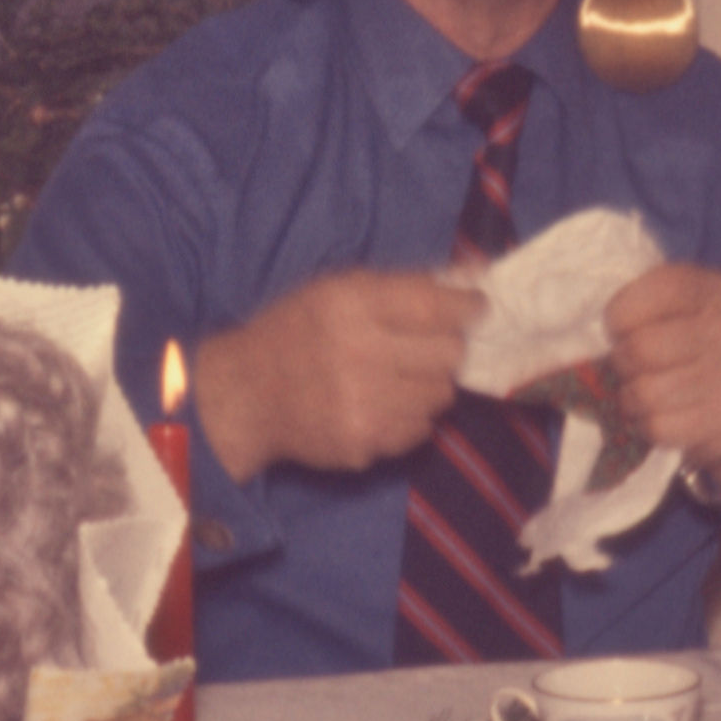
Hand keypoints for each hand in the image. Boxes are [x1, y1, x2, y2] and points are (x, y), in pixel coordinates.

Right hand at [192, 271, 480, 481]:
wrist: (245, 396)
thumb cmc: (295, 331)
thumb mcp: (335, 289)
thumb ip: (402, 284)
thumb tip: (474, 277)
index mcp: (350, 305)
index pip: (433, 306)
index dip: (465, 307)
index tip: (475, 307)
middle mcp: (359, 354)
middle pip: (448, 354)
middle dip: (445, 347)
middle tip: (425, 346)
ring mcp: (362, 405)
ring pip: (440, 395)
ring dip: (428, 384)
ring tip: (396, 376)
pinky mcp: (364, 444)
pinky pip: (420, 429)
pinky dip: (410, 415)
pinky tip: (381, 403)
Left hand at [604, 265, 720, 500]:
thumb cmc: (689, 343)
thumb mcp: (675, 308)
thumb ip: (640, 302)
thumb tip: (581, 325)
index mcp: (715, 290)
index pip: (651, 293)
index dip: (619, 315)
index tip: (620, 328)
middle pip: (640, 349)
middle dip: (621, 362)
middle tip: (627, 367)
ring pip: (645, 393)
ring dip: (630, 398)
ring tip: (639, 393)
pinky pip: (658, 427)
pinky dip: (646, 425)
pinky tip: (656, 415)